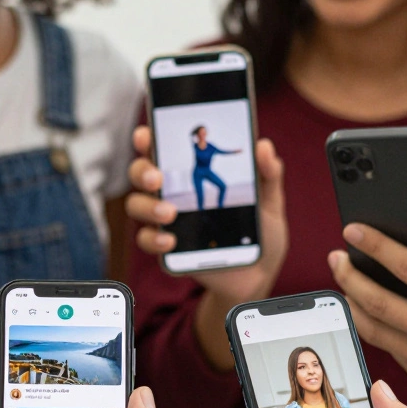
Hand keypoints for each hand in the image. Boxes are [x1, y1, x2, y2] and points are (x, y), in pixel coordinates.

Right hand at [125, 126, 286, 368]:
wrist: (259, 273)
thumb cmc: (260, 232)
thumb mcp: (269, 201)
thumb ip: (268, 174)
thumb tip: (264, 147)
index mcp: (193, 175)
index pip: (163, 150)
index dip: (148, 139)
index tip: (146, 135)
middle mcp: (173, 195)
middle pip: (141, 174)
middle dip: (143, 171)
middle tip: (158, 178)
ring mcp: (167, 222)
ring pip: (137, 206)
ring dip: (147, 206)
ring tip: (169, 214)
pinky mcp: (168, 251)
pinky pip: (149, 241)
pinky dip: (155, 239)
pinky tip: (171, 241)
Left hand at [328, 221, 406, 407]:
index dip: (377, 247)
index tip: (353, 231)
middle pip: (379, 302)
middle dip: (349, 276)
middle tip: (335, 258)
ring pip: (374, 330)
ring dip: (352, 305)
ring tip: (341, 284)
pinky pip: (389, 349)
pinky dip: (373, 329)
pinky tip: (365, 312)